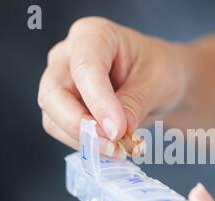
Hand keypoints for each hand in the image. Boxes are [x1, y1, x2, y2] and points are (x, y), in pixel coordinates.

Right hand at [38, 17, 188, 156]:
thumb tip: (114, 131)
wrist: (162, 82)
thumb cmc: (161, 70)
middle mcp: (68, 55)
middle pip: (53, 94)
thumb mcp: (158, 82)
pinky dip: (87, 146)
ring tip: (120, 150)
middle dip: (81, 126)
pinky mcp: (65, 107)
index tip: (118, 130)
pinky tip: (113, 150)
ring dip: (85, 141)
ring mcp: (63, 82)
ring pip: (53, 118)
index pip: (84, 68)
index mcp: (93, 35)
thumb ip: (135, 103)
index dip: (98, 102)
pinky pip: (63, 132)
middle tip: (115, 146)